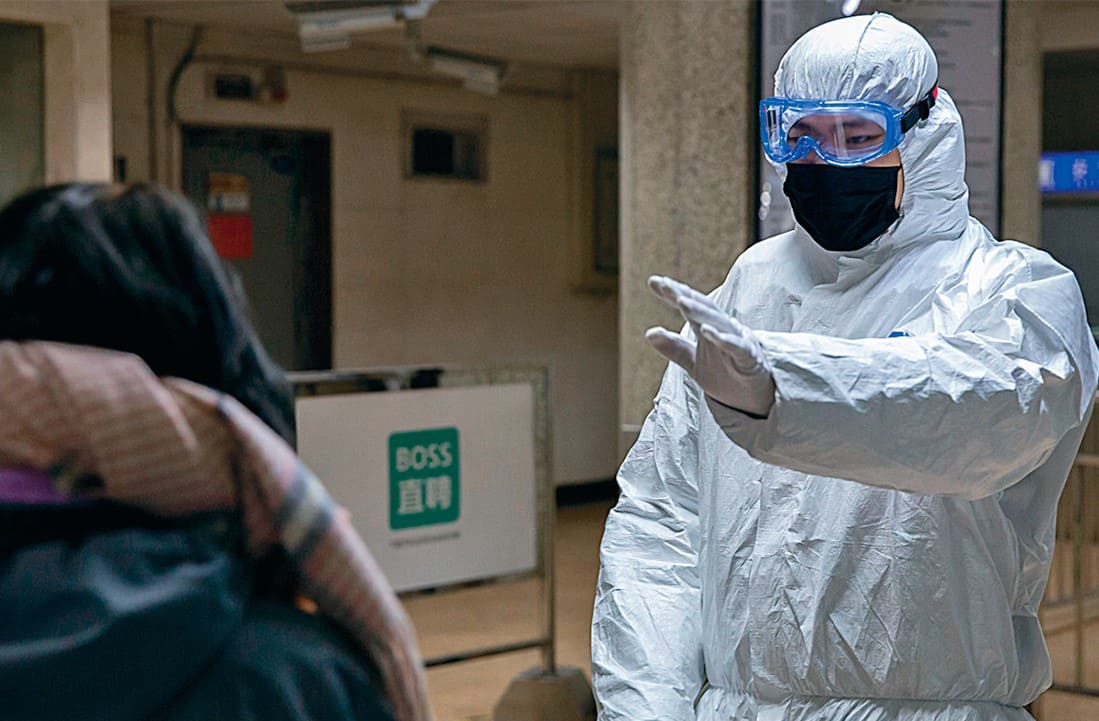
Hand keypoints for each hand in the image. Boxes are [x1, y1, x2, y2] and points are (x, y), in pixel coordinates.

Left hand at [645, 275, 775, 417]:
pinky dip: (725, 340)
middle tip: (665, 285)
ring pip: (719, 324)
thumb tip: (648, 332)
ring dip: (700, 312)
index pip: (691, 306)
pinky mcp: (750, 361)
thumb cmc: (727, 374)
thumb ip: (674, 347)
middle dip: (684, 296)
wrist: (753, 400)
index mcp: (710, 329)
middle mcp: (724, 331)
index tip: (654, 281)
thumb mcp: (694, 362)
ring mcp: (739, 343)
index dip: (674, 293)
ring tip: (681, 301)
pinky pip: (738, 348)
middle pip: (704, 309)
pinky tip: (709, 332)